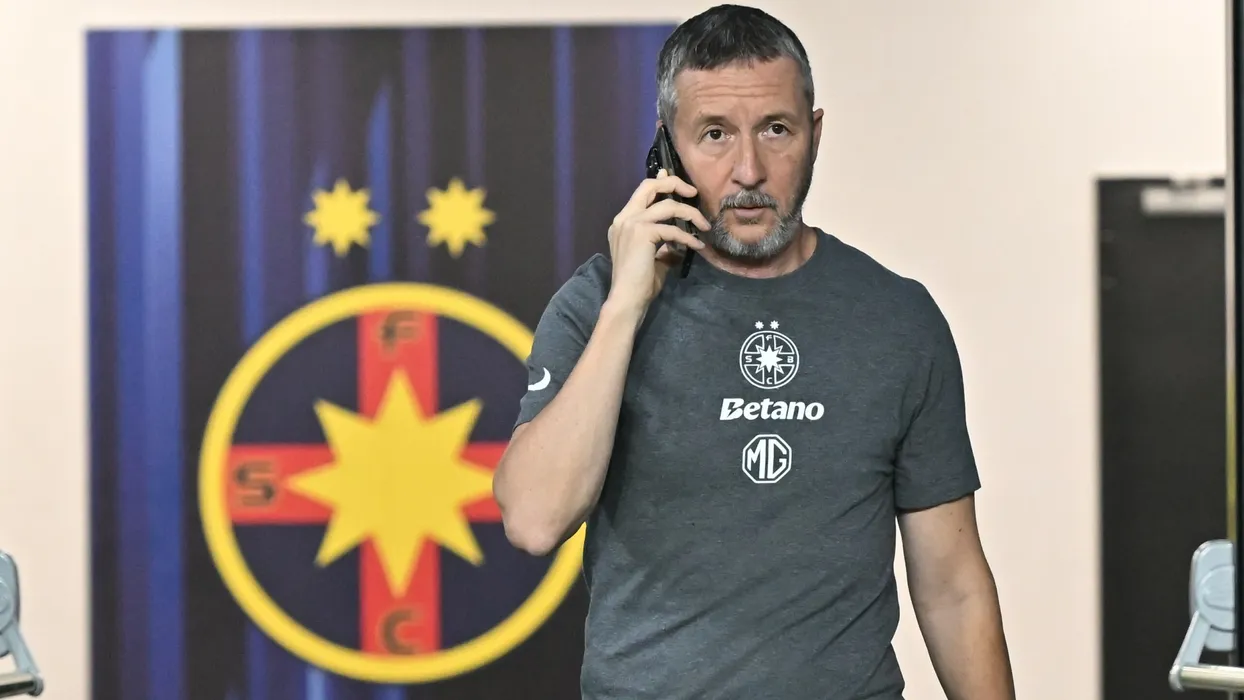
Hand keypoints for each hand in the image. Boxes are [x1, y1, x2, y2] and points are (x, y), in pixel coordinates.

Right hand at [606, 169, 708, 312]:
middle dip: (674, 184)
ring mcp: (631, 224)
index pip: (642, 192)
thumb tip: (679, 240)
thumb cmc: (639, 284)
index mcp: (623, 222)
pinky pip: (673, 229)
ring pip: (667, 206)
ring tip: (704, 225)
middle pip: (649, 186)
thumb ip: (663, 243)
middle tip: (693, 193)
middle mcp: (624, 218)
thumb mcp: (654, 258)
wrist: (627, 299)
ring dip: (690, 214)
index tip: (673, 177)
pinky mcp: (642, 233)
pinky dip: (689, 237)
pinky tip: (697, 246)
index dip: (660, 182)